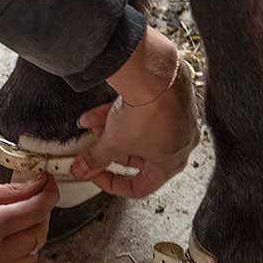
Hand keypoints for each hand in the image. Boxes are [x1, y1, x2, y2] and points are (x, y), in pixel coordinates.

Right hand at [0, 175, 59, 262]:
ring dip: (30, 236)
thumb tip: (33, 185)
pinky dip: (13, 251)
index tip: (47, 182)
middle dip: (41, 213)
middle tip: (32, 195)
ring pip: (28, 256)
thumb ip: (3, 192)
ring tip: (17, 217)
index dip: (48, 192)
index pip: (37, 209)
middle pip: (38, 234)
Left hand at [71, 27, 199, 196]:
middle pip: (139, 156)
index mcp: (171, 163)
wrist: (155, 75)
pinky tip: (97, 113)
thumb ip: (96, 159)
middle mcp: (179, 143)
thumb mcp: (114, 142)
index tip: (97, 175)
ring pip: (139, 132)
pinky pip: (143, 112)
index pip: (141, 187)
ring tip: (92, 126)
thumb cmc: (147, 113)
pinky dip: (121, 114)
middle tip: (93, 148)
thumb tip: (83, 169)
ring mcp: (177, 119)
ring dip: (112, 130)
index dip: (114, 184)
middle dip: (111, 151)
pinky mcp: (170, 98)